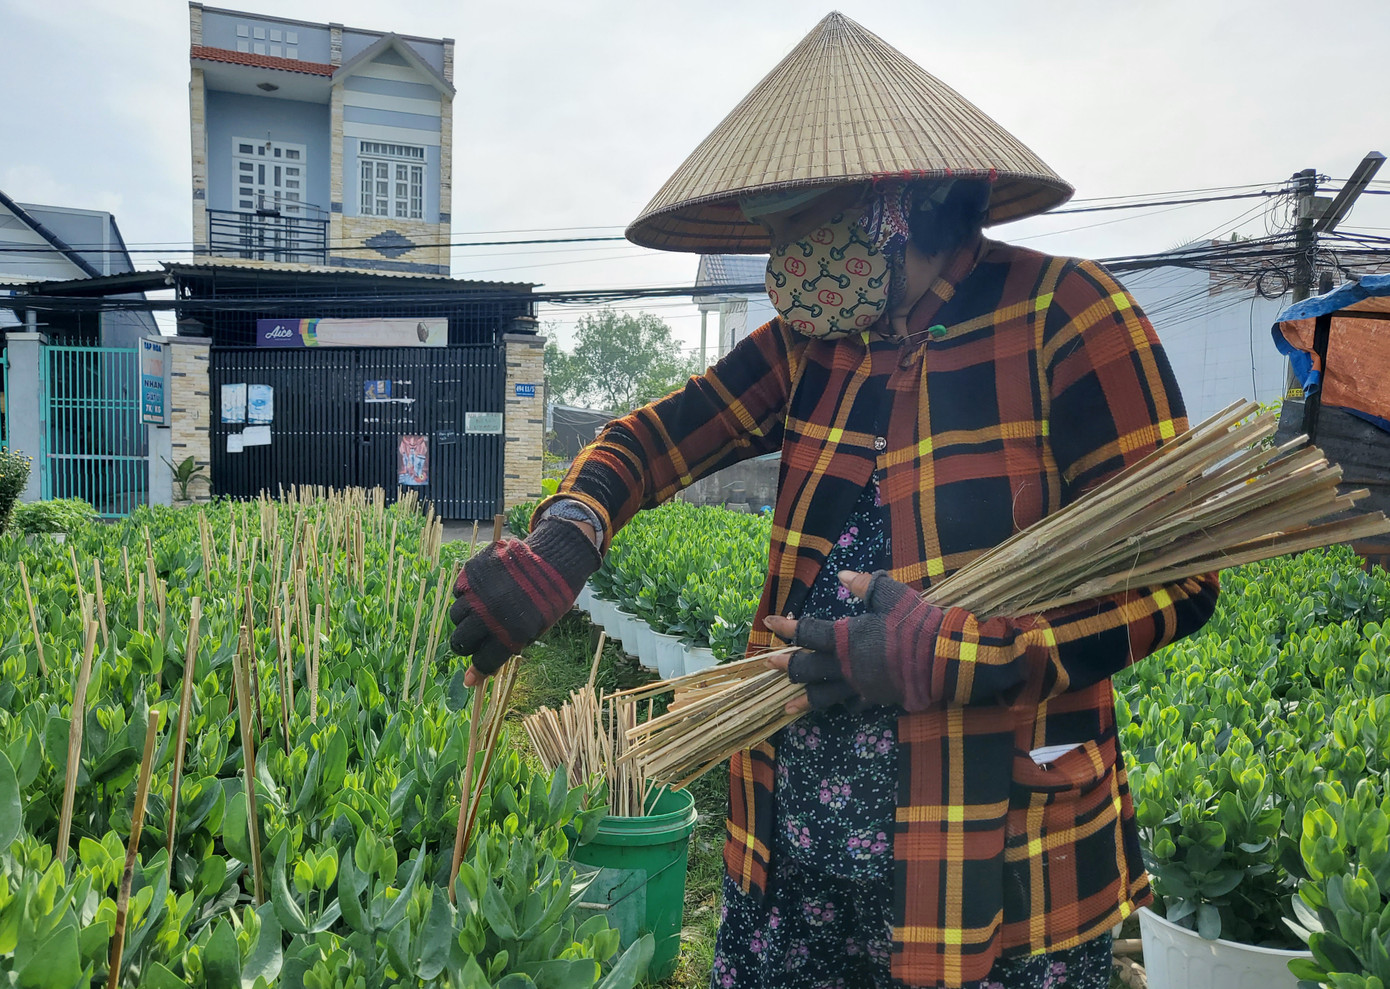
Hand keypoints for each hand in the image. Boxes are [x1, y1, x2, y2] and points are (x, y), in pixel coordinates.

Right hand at [450, 518, 600, 682]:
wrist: (554, 559)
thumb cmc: (549, 599)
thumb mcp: (536, 628)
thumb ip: (510, 646)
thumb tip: (482, 670)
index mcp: (513, 632)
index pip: (485, 659)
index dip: (476, 672)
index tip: (470, 680)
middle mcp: (492, 613)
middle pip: (461, 640)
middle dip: (464, 646)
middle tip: (470, 644)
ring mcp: (480, 591)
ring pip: (455, 616)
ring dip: (464, 621)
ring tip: (478, 615)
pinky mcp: (473, 571)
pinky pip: (458, 592)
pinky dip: (465, 597)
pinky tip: (479, 595)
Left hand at [763, 570, 944, 713]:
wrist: (941, 659)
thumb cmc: (914, 624)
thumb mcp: (890, 595)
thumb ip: (865, 585)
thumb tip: (844, 575)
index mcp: (845, 638)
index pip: (808, 633)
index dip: (786, 628)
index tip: (769, 623)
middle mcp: (846, 665)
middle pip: (808, 669)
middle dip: (786, 666)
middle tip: (769, 664)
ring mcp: (859, 685)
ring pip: (825, 696)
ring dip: (804, 700)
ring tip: (787, 707)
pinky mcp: (874, 697)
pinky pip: (853, 703)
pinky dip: (843, 705)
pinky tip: (840, 706)